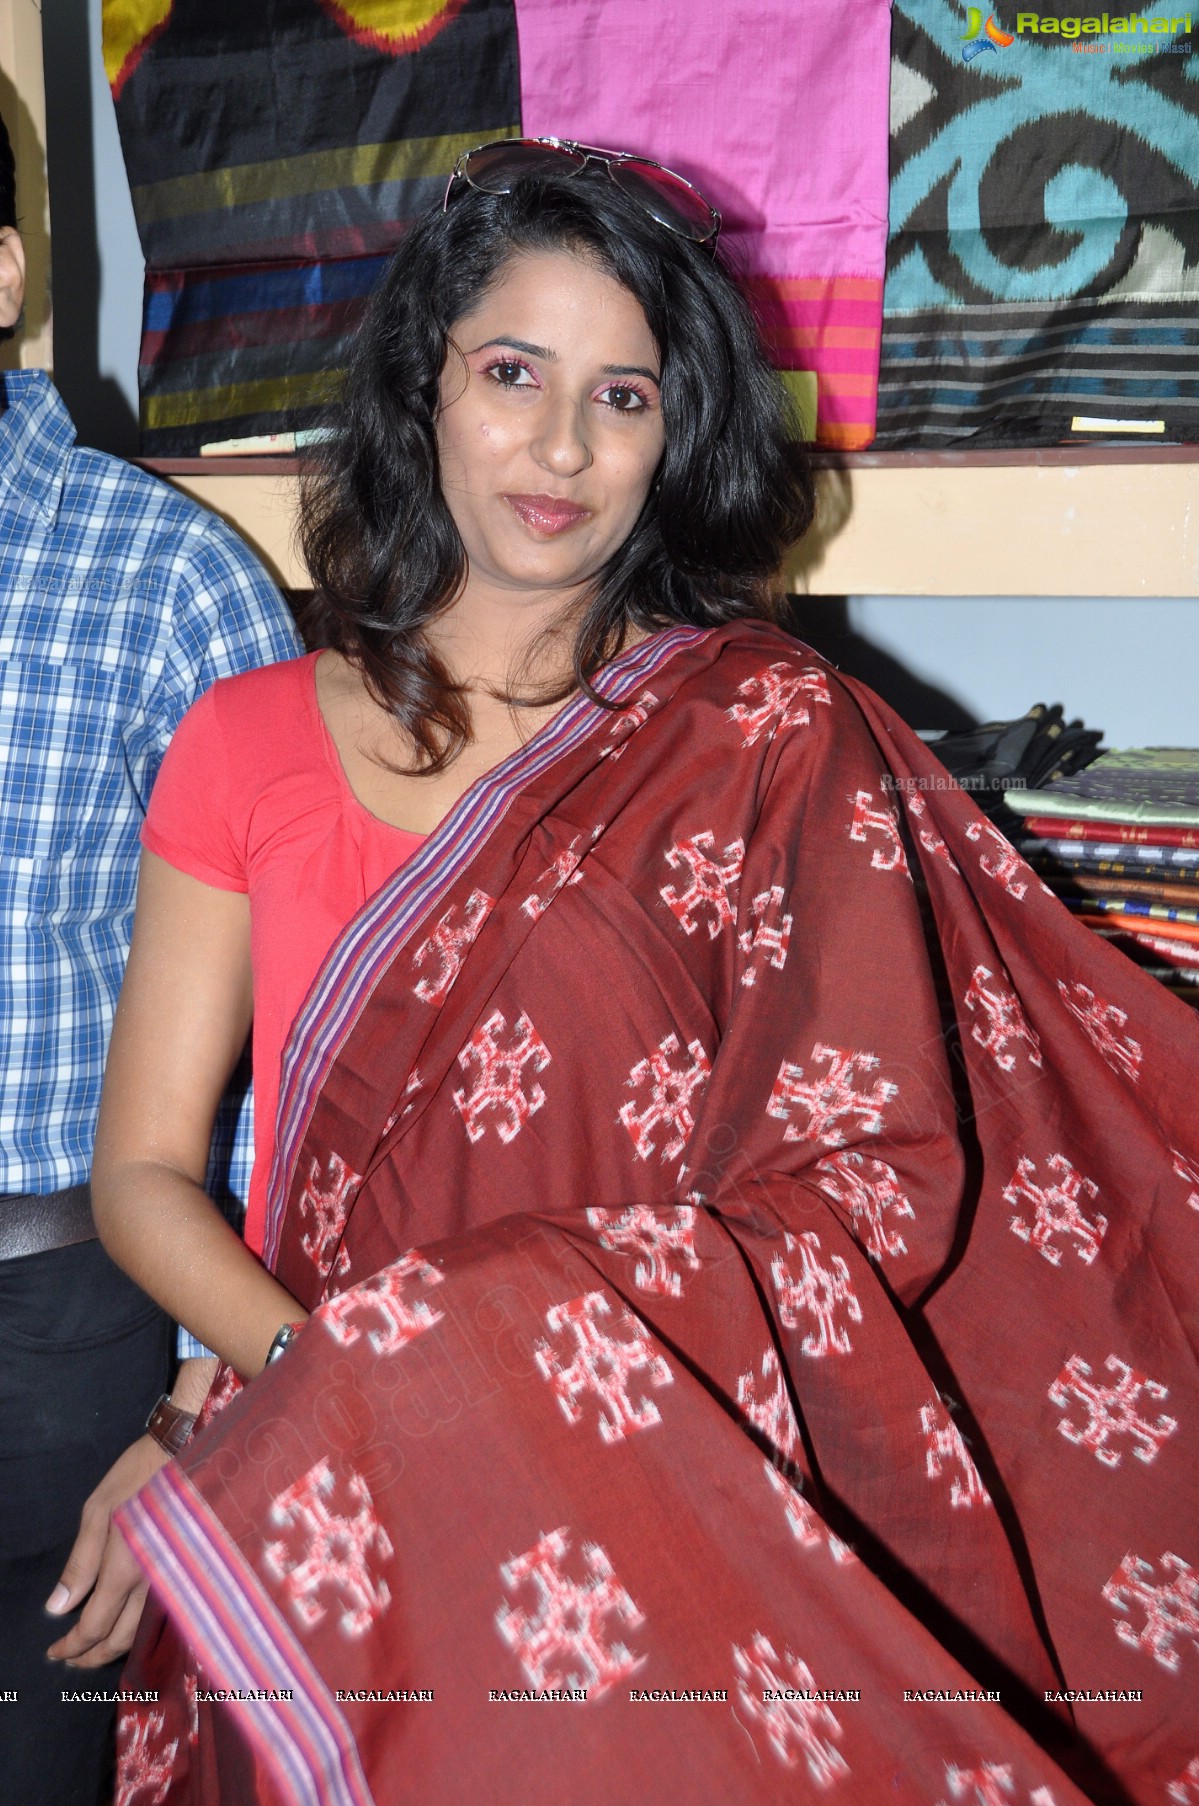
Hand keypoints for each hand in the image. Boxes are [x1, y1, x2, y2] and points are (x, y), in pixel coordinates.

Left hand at [45, 1433, 168, 1667]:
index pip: (95, 1626)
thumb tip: (58, 1608)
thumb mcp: (98, 1511)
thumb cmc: (139, 1476)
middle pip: (121, 1639)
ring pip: (144, 1631)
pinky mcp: (188, 1573)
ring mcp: (175, 1580)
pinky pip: (160, 1614)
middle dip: (92, 1656)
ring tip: (95, 1648)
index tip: (54, 1652)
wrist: (191, 1451)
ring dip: (116, 1646)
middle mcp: (154, 1584)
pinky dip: (139, 1629)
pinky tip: (128, 1624)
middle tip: (70, 1660)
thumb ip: (80, 1563)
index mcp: (127, 1569)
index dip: (72, 1646)